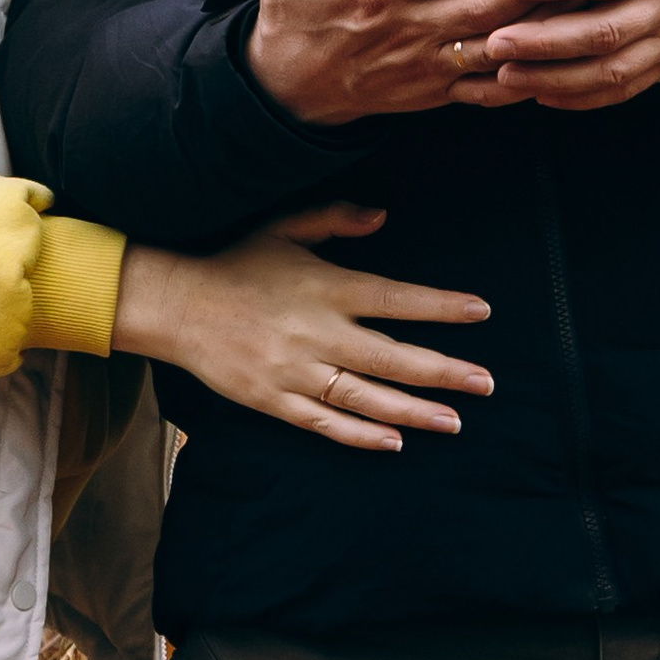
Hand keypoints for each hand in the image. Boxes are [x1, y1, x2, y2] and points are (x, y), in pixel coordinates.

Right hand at [110, 205, 493, 452]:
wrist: (174, 303)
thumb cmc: (233, 262)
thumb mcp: (284, 226)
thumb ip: (336, 219)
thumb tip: (383, 216)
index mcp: (325, 287)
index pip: (396, 299)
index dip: (441, 307)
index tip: (481, 312)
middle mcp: (317, 332)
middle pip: (393, 358)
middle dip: (445, 373)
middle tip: (486, 384)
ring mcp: (295, 371)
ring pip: (366, 398)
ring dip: (415, 412)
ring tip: (454, 422)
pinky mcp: (273, 399)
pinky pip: (325, 423)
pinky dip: (361, 436)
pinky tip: (395, 443)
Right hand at [246, 0, 540, 126]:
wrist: (288, 85)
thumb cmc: (292, 2)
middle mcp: (407, 29)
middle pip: (485, 6)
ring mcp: (425, 66)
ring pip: (497, 49)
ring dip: (544, 27)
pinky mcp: (436, 94)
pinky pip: (491, 90)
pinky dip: (530, 75)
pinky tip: (563, 52)